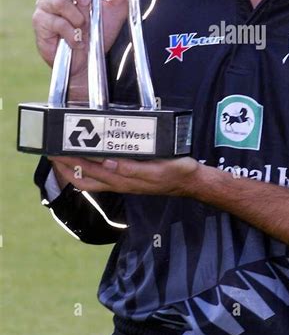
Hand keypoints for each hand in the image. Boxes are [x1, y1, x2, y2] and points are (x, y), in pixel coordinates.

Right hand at [32, 0, 128, 79]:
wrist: (89, 63)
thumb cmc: (98, 36)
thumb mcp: (116, 11)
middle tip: (89, 2)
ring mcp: (45, 8)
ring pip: (58, 1)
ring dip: (76, 16)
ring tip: (83, 28)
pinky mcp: (41, 24)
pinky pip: (56, 22)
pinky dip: (71, 32)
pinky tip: (77, 41)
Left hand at [49, 155, 199, 195]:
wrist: (190, 182)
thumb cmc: (176, 172)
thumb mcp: (157, 169)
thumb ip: (132, 169)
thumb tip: (107, 163)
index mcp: (122, 179)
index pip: (87, 173)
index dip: (69, 163)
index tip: (55, 152)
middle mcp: (118, 182)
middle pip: (83, 178)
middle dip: (64, 166)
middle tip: (51, 151)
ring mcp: (122, 182)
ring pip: (90, 179)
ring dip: (73, 168)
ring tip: (63, 154)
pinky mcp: (127, 178)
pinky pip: (101, 176)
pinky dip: (88, 169)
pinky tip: (87, 159)